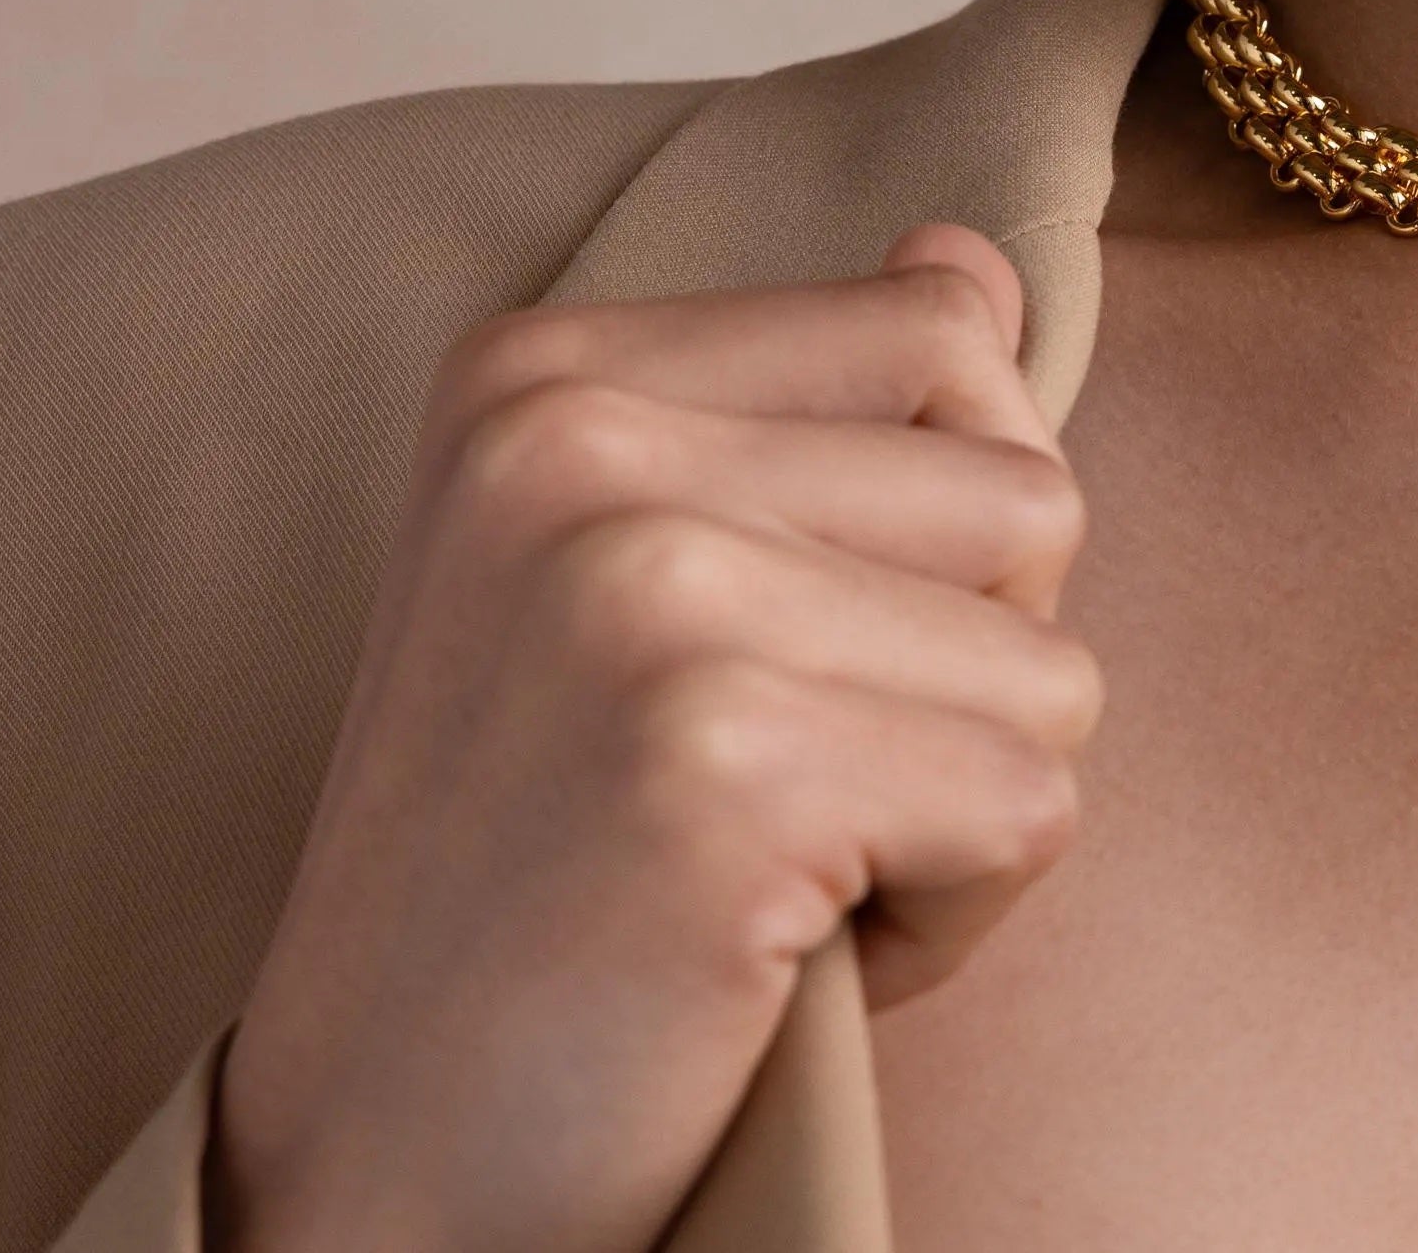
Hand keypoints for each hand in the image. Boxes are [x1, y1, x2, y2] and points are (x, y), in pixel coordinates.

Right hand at [211, 225, 1100, 1252]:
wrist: (364, 1173)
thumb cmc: (542, 868)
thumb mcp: (637, 575)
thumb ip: (815, 400)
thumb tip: (969, 255)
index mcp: (546, 368)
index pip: (941, 330)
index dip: (929, 526)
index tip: (769, 649)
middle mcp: (580, 441)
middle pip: (1026, 490)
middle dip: (965, 666)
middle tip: (773, 782)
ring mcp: (646, 590)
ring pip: (1053, 657)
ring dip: (960, 796)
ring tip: (771, 864)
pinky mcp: (724, 764)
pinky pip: (1034, 804)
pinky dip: (954, 916)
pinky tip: (779, 953)